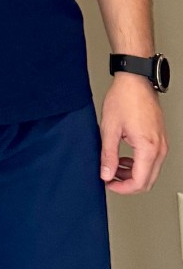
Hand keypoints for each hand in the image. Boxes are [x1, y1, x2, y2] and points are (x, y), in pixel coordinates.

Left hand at [100, 74, 168, 193]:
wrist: (136, 80)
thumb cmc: (124, 98)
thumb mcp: (110, 128)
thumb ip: (108, 155)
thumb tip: (106, 174)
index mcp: (148, 148)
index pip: (139, 182)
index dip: (122, 188)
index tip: (108, 184)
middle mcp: (159, 148)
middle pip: (147, 181)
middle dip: (127, 184)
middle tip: (110, 178)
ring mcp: (162, 143)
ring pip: (151, 171)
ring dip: (132, 174)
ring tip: (114, 167)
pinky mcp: (160, 138)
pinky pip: (152, 160)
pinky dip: (138, 164)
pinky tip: (124, 158)